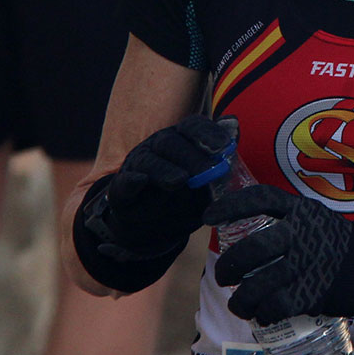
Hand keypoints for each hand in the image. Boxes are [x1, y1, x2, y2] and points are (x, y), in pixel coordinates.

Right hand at [72, 115, 231, 292]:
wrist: (153, 231)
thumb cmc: (185, 199)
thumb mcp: (208, 182)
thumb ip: (220, 157)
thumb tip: (234, 123)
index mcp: (180, 140)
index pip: (193, 127)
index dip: (209, 133)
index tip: (225, 146)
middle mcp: (157, 148)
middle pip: (171, 142)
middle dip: (191, 157)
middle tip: (208, 173)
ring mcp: (137, 167)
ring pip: (148, 161)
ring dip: (164, 170)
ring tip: (180, 180)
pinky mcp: (120, 191)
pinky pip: (123, 184)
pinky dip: (131, 182)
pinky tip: (140, 181)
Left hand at [202, 184, 353, 325]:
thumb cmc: (338, 244)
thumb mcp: (315, 219)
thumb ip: (286, 221)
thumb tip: (243, 234)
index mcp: (300, 210)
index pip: (261, 199)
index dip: (231, 206)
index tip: (209, 218)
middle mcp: (302, 234)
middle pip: (253, 249)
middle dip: (229, 265)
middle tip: (222, 275)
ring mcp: (306, 265)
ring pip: (258, 285)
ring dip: (241, 299)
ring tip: (239, 303)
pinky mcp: (312, 293)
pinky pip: (275, 307)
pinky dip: (263, 314)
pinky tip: (261, 315)